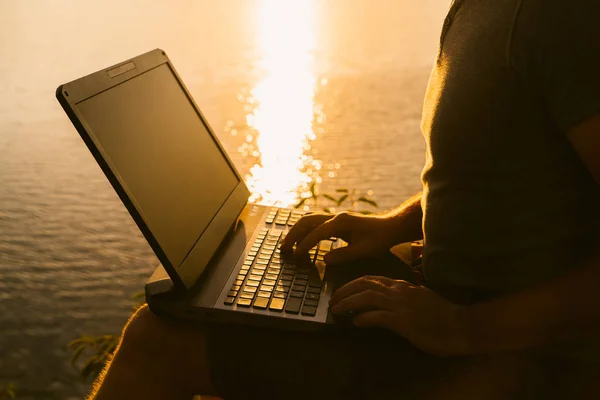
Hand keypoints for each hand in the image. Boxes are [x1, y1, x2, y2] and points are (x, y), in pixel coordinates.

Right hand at [280, 212, 397, 264]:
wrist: (391, 227)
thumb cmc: (380, 239)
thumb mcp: (364, 250)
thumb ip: (344, 255)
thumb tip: (324, 260)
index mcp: (341, 223)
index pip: (316, 233)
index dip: (304, 245)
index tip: (295, 256)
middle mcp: (336, 217)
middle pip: (307, 221)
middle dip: (293, 234)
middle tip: (283, 249)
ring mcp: (335, 217)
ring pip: (309, 220)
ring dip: (297, 231)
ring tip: (288, 245)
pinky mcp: (337, 222)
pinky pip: (315, 223)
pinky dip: (305, 231)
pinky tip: (301, 241)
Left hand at [329, 275, 466, 355]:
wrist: (462, 325)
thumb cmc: (443, 315)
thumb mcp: (421, 298)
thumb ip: (405, 295)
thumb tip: (388, 300)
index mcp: (403, 285)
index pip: (372, 278)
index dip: (353, 284)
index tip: (342, 291)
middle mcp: (400, 291)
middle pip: (365, 284)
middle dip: (345, 291)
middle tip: (333, 300)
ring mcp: (401, 305)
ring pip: (367, 297)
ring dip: (348, 303)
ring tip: (337, 310)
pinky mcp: (404, 321)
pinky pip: (377, 317)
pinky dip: (363, 318)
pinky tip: (355, 322)